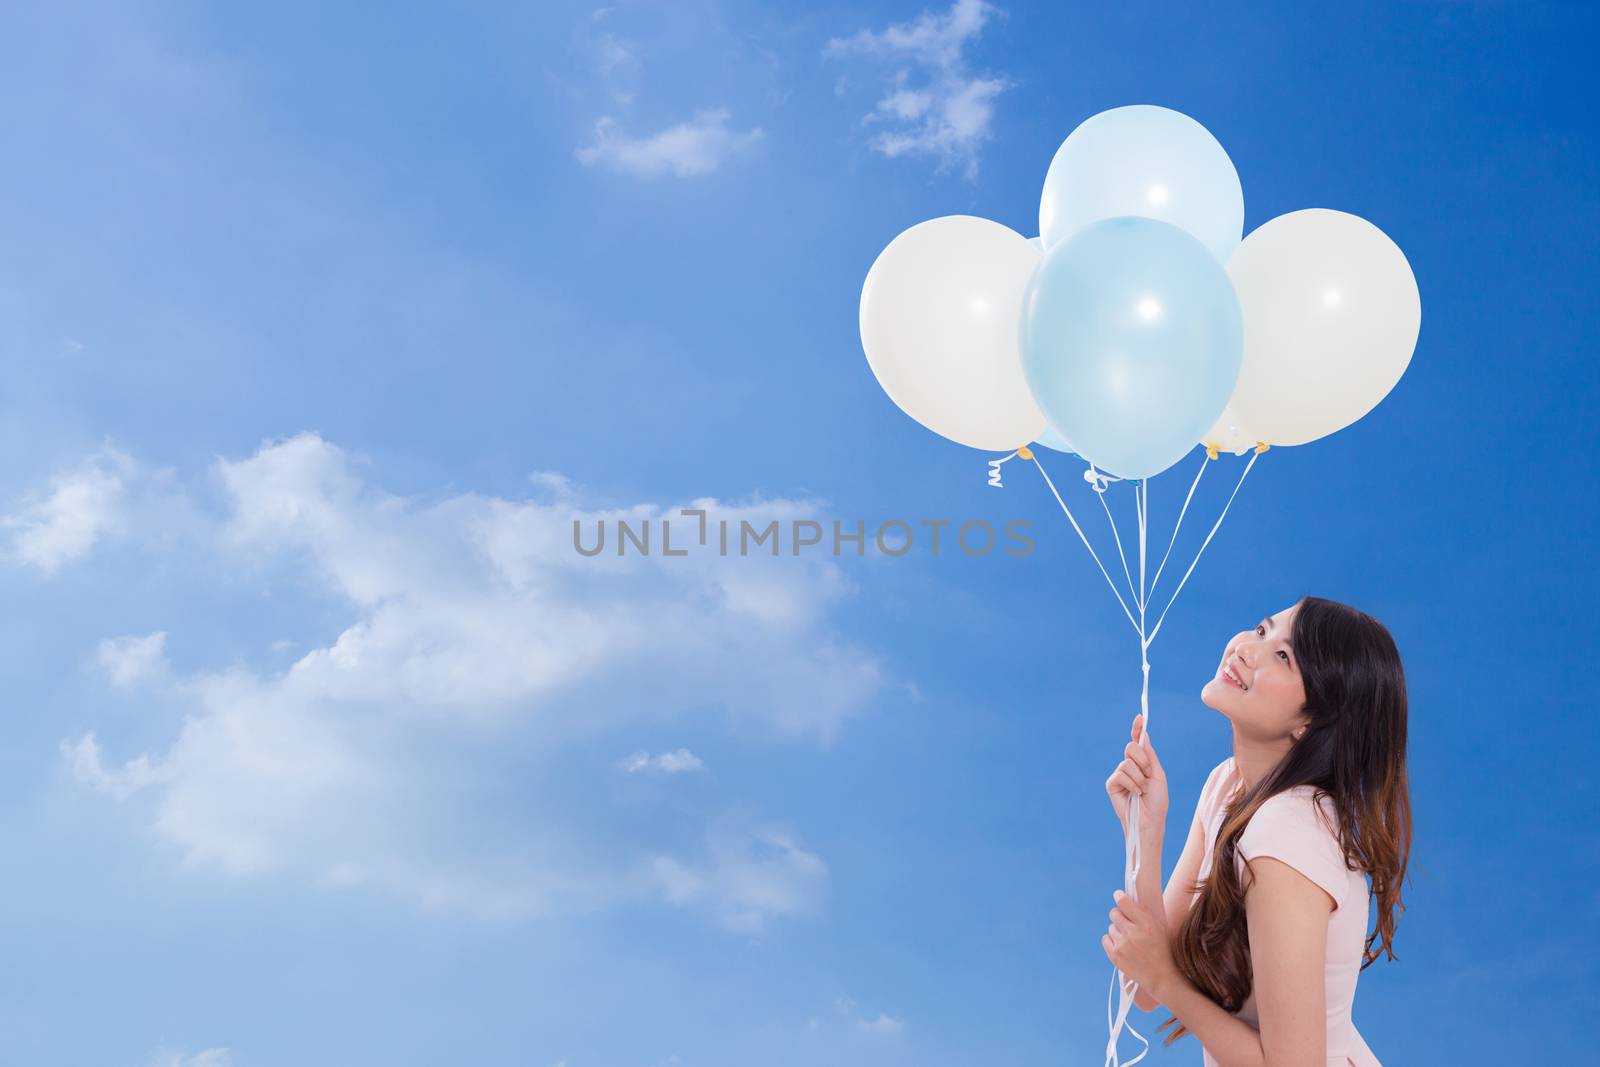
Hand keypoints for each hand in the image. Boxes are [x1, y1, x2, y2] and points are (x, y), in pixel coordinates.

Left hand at [1102, 889, 1177, 998]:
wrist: (1161, 977)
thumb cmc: (1162, 949)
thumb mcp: (1159, 928)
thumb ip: (1143, 913)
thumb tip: (1126, 897)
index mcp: (1146, 924)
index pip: (1124, 902)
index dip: (1119, 897)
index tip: (1119, 896)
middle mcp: (1133, 933)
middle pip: (1114, 913)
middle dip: (1119, 916)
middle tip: (1126, 922)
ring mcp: (1122, 945)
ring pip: (1111, 927)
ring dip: (1118, 931)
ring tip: (1129, 940)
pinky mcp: (1115, 956)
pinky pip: (1105, 939)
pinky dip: (1112, 941)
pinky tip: (1122, 946)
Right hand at [1104, 713, 1167, 835]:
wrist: (1151, 820)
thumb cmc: (1157, 801)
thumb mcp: (1158, 775)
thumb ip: (1150, 756)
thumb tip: (1144, 736)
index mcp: (1142, 762)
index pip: (1138, 742)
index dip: (1137, 728)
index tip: (1140, 717)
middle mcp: (1129, 766)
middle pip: (1131, 747)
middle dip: (1142, 760)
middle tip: (1148, 774)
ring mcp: (1119, 774)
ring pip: (1127, 763)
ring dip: (1139, 778)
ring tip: (1142, 790)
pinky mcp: (1112, 784)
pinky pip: (1120, 774)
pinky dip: (1131, 784)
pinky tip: (1134, 794)